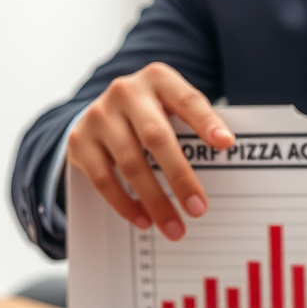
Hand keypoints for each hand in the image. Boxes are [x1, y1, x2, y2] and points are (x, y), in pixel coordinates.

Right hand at [66, 62, 234, 240]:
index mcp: (158, 80)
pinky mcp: (80, 140)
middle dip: (180, 177)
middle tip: (198, 210)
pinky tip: (144, 220)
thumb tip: (220, 157)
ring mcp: (100, 115)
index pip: (187, 101)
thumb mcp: (171, 108)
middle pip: (156, 138)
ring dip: (155, 201)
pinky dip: (125, 204)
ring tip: (174, 227)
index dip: (206, 123)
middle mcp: (126, 92)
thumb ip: (192, 126)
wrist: (101, 113)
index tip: (226, 145)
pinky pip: (104, 179)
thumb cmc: (149, 115)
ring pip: (131, 163)